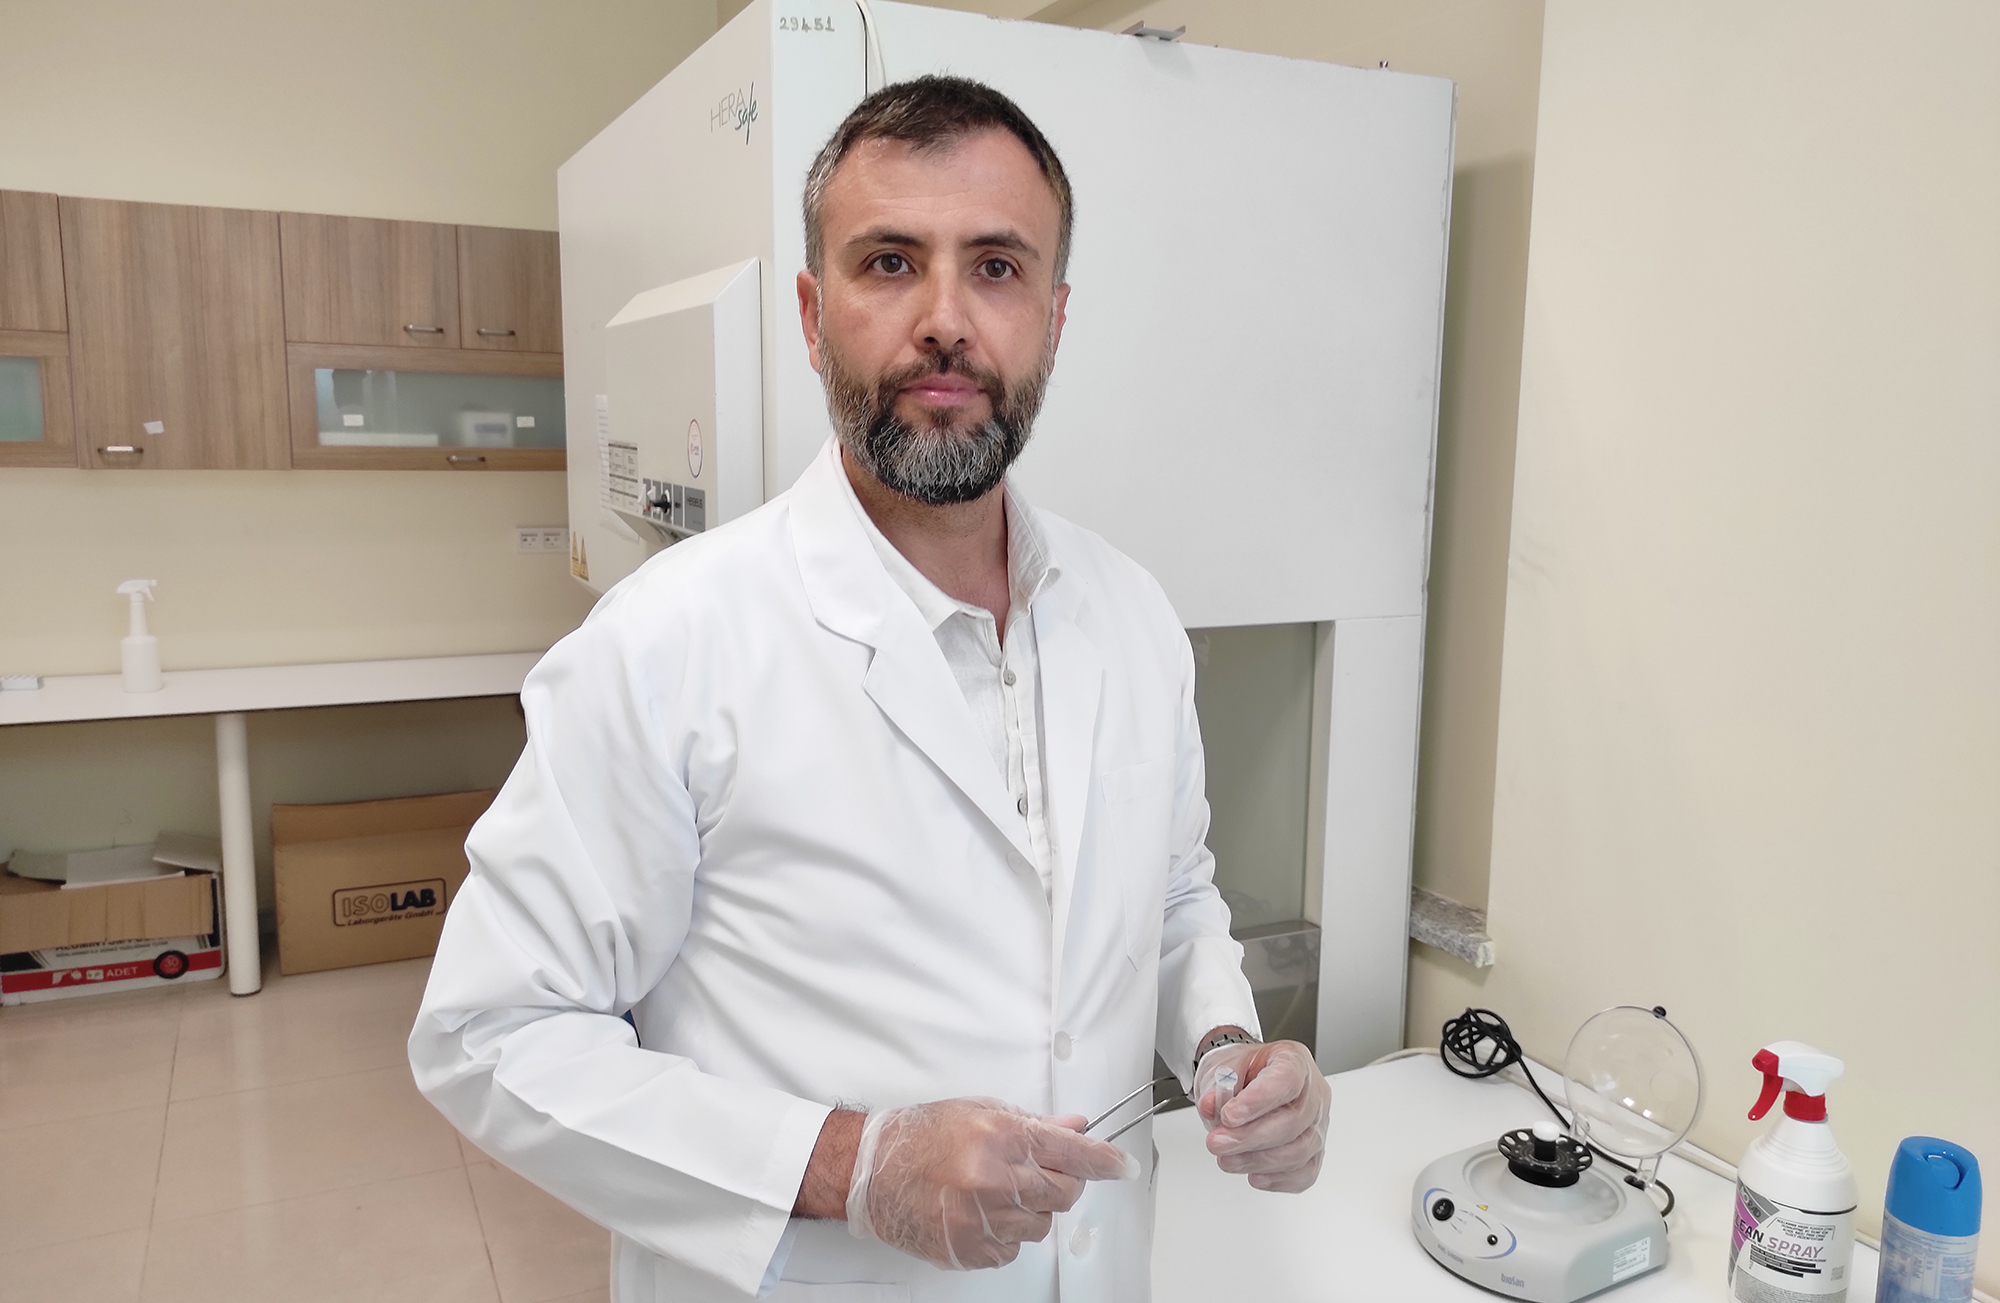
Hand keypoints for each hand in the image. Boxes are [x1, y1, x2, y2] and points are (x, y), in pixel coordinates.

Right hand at [846, 1097, 1138, 1269]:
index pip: (1072, 1153)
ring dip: (1029, 1210)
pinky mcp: (971, 1250)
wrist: (872, 1171)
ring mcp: (983, 1221)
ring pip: (1041, 1225)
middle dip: (1060, 1183)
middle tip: (1033, 1172)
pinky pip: (1012, 1247)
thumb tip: (1075, 1128)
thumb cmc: (921, 1137)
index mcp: (1001, 1139)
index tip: (1123, 1167)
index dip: (1104, 1161)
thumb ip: (1033, 1124)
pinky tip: (977, 1212)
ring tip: (993, 1190)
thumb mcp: (980, 1113)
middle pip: (1063, 1194)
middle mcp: (995, 1181)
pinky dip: (1004, 1232)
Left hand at [1195, 1040, 1329, 1192]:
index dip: (1258, 1100)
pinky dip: (1278, 1179)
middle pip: (1292, 1121)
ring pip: (1299, 1151)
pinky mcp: (1315, 1152)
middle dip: (1249, 1137)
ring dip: (1257, 1161)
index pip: (1286, 1080)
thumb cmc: (1244, 1072)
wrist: (1249, 1082)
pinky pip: (1305, 1173)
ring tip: (1227, 1159)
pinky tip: (1254, 1175)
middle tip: (1217, 1142)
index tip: (1229, 1115)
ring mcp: (1318, 1124)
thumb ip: (1218, 1084)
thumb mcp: (1225, 1066)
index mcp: (1294, 1061)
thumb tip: (1211, 1105)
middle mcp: (1314, 1093)